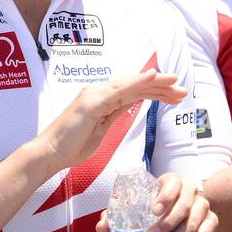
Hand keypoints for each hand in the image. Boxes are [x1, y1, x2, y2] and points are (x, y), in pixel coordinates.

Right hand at [36, 70, 185, 170]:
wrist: (49, 154)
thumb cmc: (72, 146)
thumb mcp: (101, 130)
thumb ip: (114, 116)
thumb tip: (128, 108)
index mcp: (102, 99)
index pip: (134, 92)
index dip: (155, 91)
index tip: (175, 95)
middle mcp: (98, 92)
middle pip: (135, 85)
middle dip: (161, 86)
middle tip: (182, 89)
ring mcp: (94, 94)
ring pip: (130, 84)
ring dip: (155, 82)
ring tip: (175, 82)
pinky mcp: (92, 102)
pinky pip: (119, 90)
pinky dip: (137, 82)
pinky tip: (153, 78)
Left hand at [96, 171, 218, 231]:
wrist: (176, 221)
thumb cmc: (150, 210)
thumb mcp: (134, 210)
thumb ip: (116, 217)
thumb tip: (101, 228)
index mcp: (172, 182)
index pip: (173, 182)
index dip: (166, 195)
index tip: (154, 210)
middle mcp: (191, 192)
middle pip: (185, 205)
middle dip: (168, 223)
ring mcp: (203, 207)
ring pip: (194, 223)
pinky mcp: (211, 222)